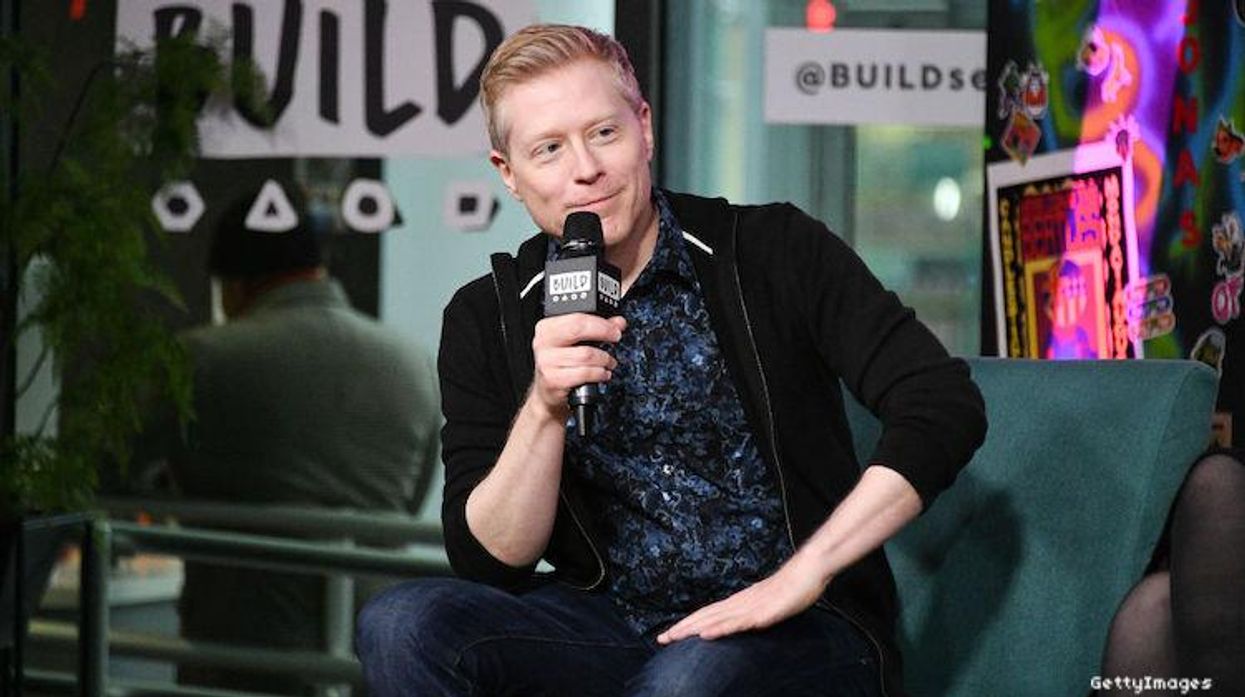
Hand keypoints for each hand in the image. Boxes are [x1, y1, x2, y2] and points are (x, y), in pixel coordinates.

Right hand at [529, 313, 626, 418]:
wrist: (548, 392)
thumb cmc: (562, 365)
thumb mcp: (576, 342)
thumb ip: (597, 328)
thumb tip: (618, 322)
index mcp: (547, 328)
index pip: (577, 318)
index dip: (601, 322)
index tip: (616, 328)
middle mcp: (543, 343)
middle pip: (578, 331)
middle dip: (603, 333)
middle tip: (616, 338)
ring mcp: (547, 362)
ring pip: (585, 355)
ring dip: (604, 359)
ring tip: (609, 362)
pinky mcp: (554, 380)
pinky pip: (584, 373)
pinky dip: (599, 373)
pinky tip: (602, 374)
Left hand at [656, 554, 829, 643]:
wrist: (809, 570)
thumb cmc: (792, 586)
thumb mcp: (768, 602)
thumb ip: (754, 610)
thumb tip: (741, 618)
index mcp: (740, 601)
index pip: (708, 613)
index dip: (688, 623)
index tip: (670, 633)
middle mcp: (739, 602)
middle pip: (704, 616)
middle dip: (682, 629)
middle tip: (660, 639)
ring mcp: (750, 607)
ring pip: (714, 620)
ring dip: (692, 630)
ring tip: (673, 638)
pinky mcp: (762, 613)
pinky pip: (737, 623)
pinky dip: (719, 629)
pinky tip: (705, 635)